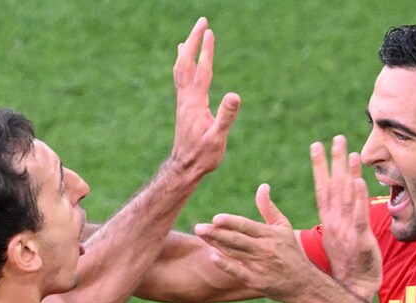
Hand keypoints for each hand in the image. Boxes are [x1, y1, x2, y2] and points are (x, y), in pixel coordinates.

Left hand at [168, 17, 240, 178]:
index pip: (202, 71)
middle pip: (186, 63)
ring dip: (186, 50)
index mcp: (196, 103)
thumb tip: (234, 95)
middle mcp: (186, 99)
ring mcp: (183, 102)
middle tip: (201, 21)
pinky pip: (180, 79)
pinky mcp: (183, 107)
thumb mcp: (217, 138)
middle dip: (193, 41)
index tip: (209, 31)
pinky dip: (183, 65)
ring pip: (181, 69)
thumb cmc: (203, 156)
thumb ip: (226, 116)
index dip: (206, 51)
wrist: (184, 168)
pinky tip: (183, 64)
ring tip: (189, 37)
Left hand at [194, 185, 314, 302]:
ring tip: (201, 235)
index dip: (231, 222)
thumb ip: (269, 208)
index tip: (216, 218)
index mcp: (270, 234)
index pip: (247, 226)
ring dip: (216, 244)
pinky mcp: (256, 281)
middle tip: (198, 227)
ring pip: (233, 252)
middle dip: (216, 233)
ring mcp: (260, 265)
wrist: (303, 283)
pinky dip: (225, 264)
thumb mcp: (283, 228)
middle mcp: (264, 249)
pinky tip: (212, 256)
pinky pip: (237, 271)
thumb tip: (262, 186)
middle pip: (236, 239)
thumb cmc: (291, 252)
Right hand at [311, 136, 380, 301]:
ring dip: (348, 173)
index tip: (317, 145)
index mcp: (328, 220)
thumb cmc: (344, 265)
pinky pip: (358, 215)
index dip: (320, 166)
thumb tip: (331, 211)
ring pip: (346, 196)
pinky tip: (359, 181)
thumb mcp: (333, 239)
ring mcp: (346, 229)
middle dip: (334, 161)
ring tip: (350, 151)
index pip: (322, 187)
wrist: (351, 287)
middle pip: (333, 185)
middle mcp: (334, 221)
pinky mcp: (359, 238)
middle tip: (336, 138)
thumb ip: (332, 220)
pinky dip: (358, 198)